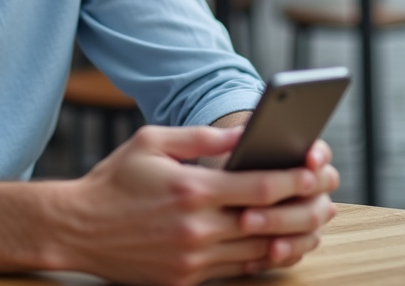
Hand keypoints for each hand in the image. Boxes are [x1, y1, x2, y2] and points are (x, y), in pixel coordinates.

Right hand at [53, 126, 338, 285]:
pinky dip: (265, 258)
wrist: (76, 229)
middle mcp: (196, 229)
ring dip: (294, 237)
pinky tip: (282, 246)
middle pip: (269, 222)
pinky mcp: (186, 279)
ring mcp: (192, 259)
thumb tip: (244, 134)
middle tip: (328, 198)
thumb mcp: (151, 142)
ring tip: (316, 223)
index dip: (295, 179)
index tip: (317, 169)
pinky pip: (238, 271)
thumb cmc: (113, 180)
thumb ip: (201, 137)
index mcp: (190, 190)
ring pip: (259, 251)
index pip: (260, 187)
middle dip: (306, 209)